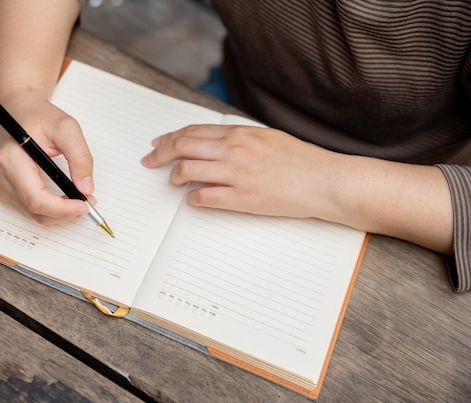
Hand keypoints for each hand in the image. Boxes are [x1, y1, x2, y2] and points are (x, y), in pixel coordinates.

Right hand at [0, 94, 95, 224]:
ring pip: (33, 214)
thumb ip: (80, 157)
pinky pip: (28, 210)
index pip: (36, 199)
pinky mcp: (3, 189)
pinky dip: (49, 209)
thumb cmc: (39, 116)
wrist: (20, 110)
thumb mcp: (67, 128)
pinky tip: (62, 199)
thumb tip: (86, 187)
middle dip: (65, 213)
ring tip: (78, 199)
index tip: (84, 205)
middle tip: (87, 203)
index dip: (62, 209)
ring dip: (59, 213)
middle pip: (35, 211)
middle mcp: (1, 175)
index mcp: (11, 160)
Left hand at [141, 124, 339, 218]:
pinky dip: (193, 198)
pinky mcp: (243, 198)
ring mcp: (237, 174)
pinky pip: (205, 197)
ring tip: (173, 181)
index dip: (169, 137)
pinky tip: (193, 199)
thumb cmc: (301, 160)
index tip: (157, 143)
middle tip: (149, 161)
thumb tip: (215, 145)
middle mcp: (234, 150)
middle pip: (182, 147)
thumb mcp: (267, 138)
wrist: (325, 180)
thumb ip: (239, 140)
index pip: (193, 131)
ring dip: (174, 177)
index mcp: (240, 134)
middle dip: (160, 154)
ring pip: (188, 171)